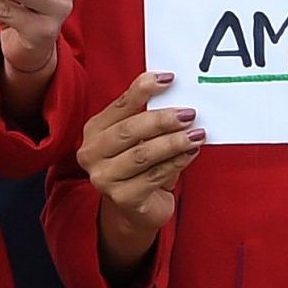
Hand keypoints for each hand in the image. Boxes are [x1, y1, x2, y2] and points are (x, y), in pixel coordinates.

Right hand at [80, 70, 203, 269]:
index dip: (143, 90)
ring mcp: (103, 178)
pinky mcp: (122, 198)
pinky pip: (155, 176)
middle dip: (162, 120)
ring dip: (174, 142)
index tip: (169, 79)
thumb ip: (147, 118)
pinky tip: (191, 153)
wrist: (137, 208)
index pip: (120, 105)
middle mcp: (91, 153)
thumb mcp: (139, 138)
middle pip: (129, 130)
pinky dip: (177, 162)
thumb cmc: (140, 166)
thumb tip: (176, 93)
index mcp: (93, 131)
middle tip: (189, 114)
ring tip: (197, 134)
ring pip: (143, 154)